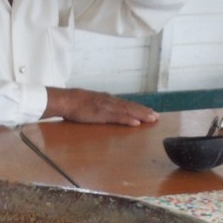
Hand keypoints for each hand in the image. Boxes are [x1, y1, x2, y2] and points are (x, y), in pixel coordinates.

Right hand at [44, 87, 158, 125]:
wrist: (65, 100)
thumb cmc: (73, 103)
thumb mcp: (89, 103)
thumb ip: (98, 106)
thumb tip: (102, 111)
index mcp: (107, 99)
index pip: (126, 104)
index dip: (138, 108)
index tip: (149, 112)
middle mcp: (110, 101)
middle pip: (131, 106)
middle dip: (144, 111)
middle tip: (156, 116)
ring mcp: (107, 107)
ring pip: (128, 111)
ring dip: (141, 115)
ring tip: (152, 119)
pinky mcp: (102, 114)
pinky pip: (118, 117)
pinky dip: (128, 120)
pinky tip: (137, 123)